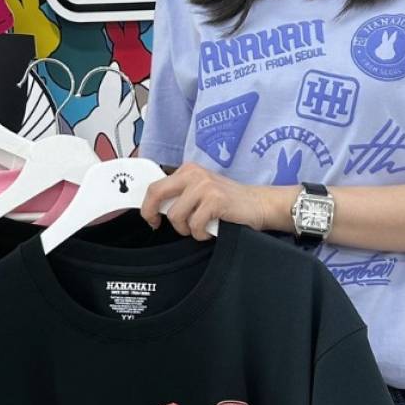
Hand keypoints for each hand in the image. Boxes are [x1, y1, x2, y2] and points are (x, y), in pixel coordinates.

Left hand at [140, 162, 285, 239]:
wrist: (259, 205)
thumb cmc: (228, 202)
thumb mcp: (200, 191)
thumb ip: (180, 195)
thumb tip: (155, 208)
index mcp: (188, 170)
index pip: (155, 185)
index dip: (146, 204)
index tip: (149, 217)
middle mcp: (194, 174)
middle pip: (156, 194)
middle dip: (151, 213)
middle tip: (156, 224)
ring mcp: (204, 186)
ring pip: (176, 215)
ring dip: (186, 228)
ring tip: (200, 227)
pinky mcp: (215, 200)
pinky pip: (194, 225)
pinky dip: (200, 234)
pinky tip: (210, 230)